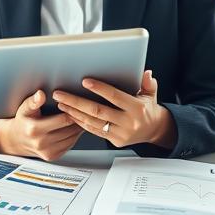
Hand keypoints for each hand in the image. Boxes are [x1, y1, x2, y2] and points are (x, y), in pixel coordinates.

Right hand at [0, 89, 82, 161]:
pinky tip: (72, 128)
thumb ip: (34, 101)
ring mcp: (47, 152)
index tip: (74, 105)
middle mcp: (41, 143)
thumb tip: (40, 94)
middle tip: (81, 111)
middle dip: (77, 120)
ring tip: (78, 118)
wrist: (16, 139)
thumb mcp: (25, 108)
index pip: (63, 120)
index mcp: (35, 129)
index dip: (71, 111)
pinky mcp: (52, 157)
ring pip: (72, 138)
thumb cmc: (23, 121)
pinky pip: (70, 145)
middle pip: (70, 130)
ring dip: (77, 129)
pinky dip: (73, 137)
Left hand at [53, 71, 176, 149]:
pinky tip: (71, 115)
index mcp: (137, 108)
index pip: (115, 97)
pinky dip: (81, 123)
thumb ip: (148, 84)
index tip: (85, 81)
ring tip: (61, 103)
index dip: (100, 89)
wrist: (153, 130)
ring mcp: (121, 133)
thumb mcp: (151, 94)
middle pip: (98, 110)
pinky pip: (94, 131)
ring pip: (93, 122)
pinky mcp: (114, 141)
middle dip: (76, 101)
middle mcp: (128, 122)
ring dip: (74, 112)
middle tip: (60, 94)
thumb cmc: (148, 108)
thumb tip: (146, 73)